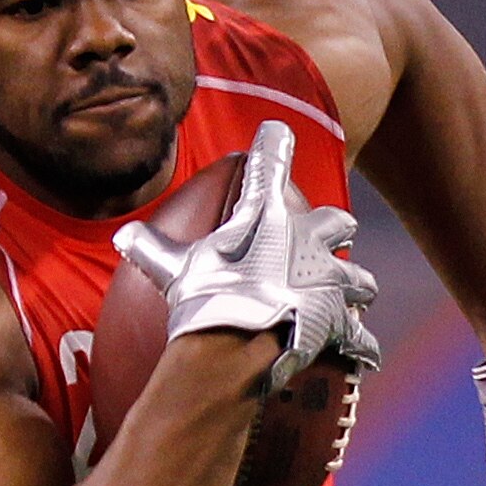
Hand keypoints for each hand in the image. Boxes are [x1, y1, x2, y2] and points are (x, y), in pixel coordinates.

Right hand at [115, 121, 374, 383]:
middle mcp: (310, 242)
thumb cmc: (207, 296)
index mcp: (271, 216)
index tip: (276, 131)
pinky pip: (359, 338)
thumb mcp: (175, 268)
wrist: (239, 341)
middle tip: (332, 234)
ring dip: (355, 288)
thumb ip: (151, 247)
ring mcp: (332, 284)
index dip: (273, 144)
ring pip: (360, 281)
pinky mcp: (340, 323)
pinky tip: (362, 353)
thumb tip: (123, 234)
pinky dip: (358, 346)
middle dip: (336, 228)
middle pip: (338, 222)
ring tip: (352, 297)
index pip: (272, 163)